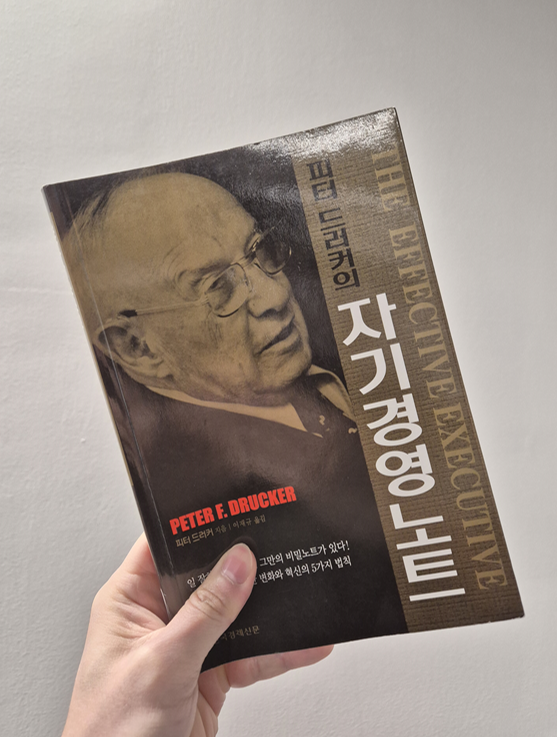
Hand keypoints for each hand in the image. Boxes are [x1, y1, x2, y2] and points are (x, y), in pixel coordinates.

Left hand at [62, 536, 332, 736]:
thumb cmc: (111, 734)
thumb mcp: (163, 664)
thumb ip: (206, 613)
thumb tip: (238, 562)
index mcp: (129, 601)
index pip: (164, 545)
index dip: (198, 524)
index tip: (235, 507)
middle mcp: (157, 619)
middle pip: (207, 578)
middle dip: (245, 566)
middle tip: (281, 546)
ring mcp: (185, 648)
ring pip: (235, 616)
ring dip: (270, 611)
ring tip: (304, 593)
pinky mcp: (208, 677)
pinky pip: (249, 655)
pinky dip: (278, 652)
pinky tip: (305, 645)